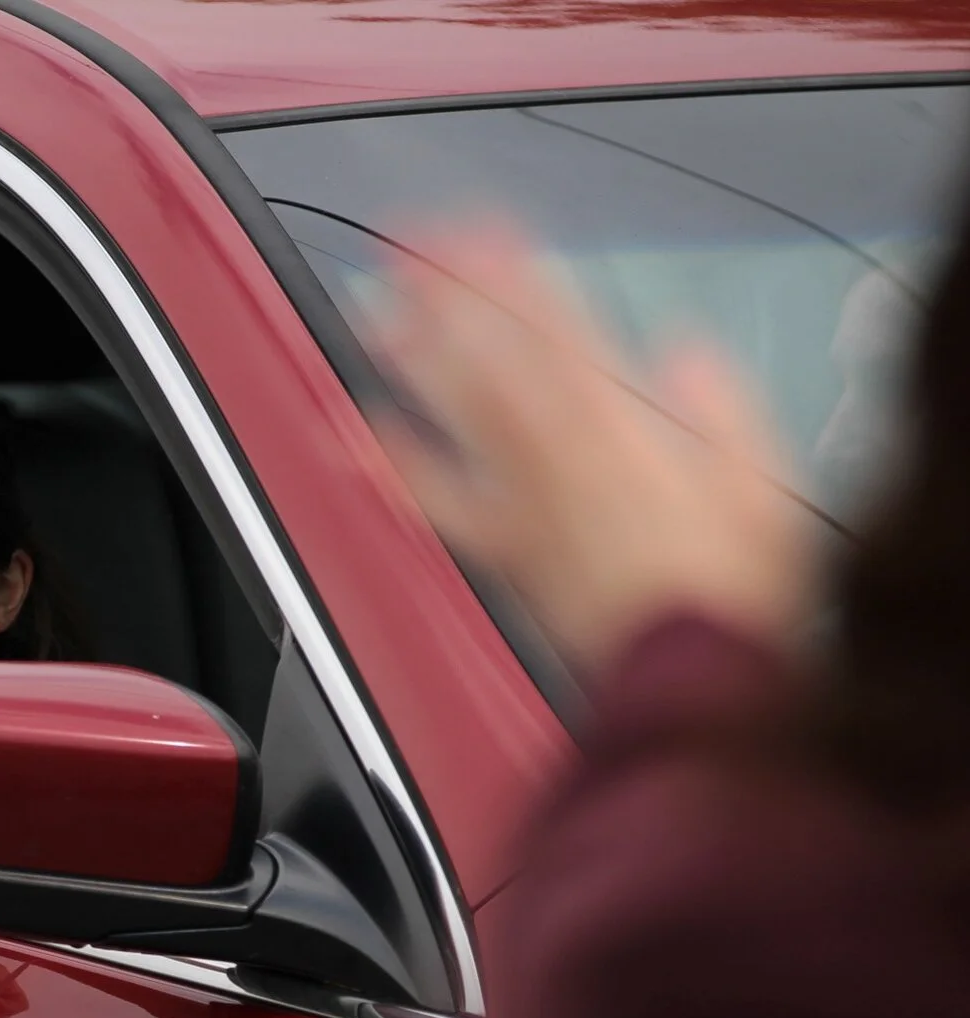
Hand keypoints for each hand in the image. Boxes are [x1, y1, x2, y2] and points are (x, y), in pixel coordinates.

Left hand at [374, 229, 813, 678]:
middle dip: (451, 304)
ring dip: (418, 363)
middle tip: (403, 251)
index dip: (514, 281)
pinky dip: (395, 468)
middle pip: (496, 365)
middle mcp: (564, 464)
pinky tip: (355, 436)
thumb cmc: (738, 596)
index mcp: (630, 438)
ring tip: (374, 315)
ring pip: (463, 419)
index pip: (562, 337)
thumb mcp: (765, 492)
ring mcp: (528, 508)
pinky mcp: (509, 556)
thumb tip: (684, 354)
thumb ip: (723, 416)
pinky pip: (441, 506)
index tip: (479, 233)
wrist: (691, 681)